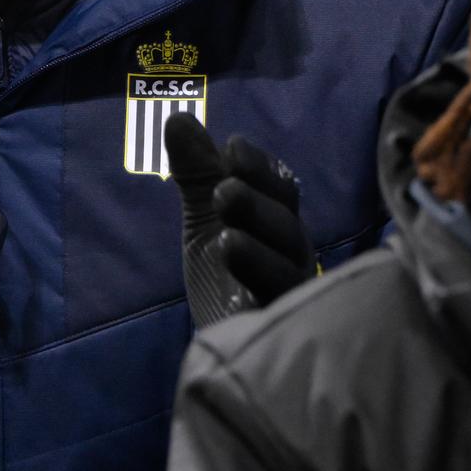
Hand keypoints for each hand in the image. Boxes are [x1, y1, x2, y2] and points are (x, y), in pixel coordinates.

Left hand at [164, 114, 315, 329]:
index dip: (258, 168)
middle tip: (223, 189)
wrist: (225, 352)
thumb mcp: (206, 222)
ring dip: (259, 247)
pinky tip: (235, 271)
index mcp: (278, 226)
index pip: (279, 191)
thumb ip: (198, 175)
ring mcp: (291, 297)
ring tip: (226, 236)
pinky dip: (260, 290)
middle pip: (286, 226)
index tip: (231, 147)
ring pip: (286, 268)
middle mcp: (292, 258)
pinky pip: (278, 310)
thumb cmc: (225, 279)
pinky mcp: (280, 334)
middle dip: (257, 203)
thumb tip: (178, 117)